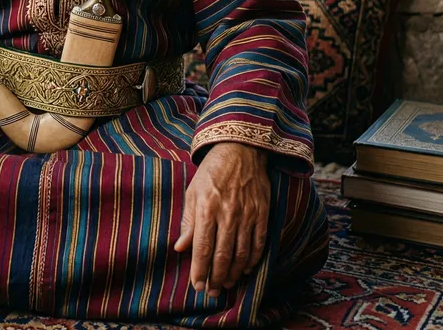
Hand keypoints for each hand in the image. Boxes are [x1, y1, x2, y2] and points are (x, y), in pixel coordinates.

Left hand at [174, 142, 269, 297]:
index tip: (196, 286)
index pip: (202, 248)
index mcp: (207, 208)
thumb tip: (180, 248)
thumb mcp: (193, 192)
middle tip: (210, 292)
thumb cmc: (212, 172)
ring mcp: (247, 215)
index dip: (199, 270)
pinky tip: (245, 269)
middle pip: (222, 256)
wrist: (240, 150)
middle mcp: (228, 214)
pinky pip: (259, 244)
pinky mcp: (262, 214)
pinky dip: (252, 260)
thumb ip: (189, 221)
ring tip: (225, 284)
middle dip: (215, 278)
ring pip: (241, 254)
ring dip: (233, 274)